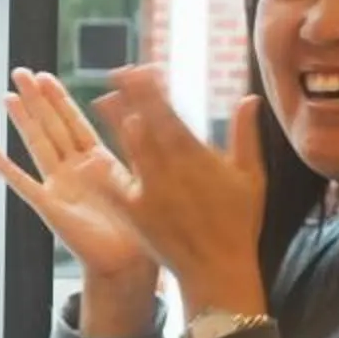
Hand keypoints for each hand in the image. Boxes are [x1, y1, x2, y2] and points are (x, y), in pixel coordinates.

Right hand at [0, 69, 158, 329]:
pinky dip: (7, 169)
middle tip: (20, 71)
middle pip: (51, 126)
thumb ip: (134, 148)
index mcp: (97, 161)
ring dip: (22, 121)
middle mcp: (73, 170)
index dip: (59, 99)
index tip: (46, 76)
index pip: (74, 122)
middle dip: (36, 99)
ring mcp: (58, 186)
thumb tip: (138, 114)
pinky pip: (24, 184)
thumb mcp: (141, 180)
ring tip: (7, 96)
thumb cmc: (140, 228)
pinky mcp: (50, 207)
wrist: (128, 263)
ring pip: (37, 145)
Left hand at [93, 69, 272, 319]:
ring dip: (117, 124)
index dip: (154, 92)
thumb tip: (249, 99)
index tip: (142, 69)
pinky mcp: (138, 214)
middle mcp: (173, 171)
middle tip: (117, 72)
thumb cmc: (239, 222)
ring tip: (102, 100)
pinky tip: (87, 158)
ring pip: (131, 150)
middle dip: (133, 98)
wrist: (219, 268)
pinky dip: (102, 174)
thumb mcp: (251, 177)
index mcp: (199, 158)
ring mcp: (153, 192)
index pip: (171, 116)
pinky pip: (116, 190)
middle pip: (148, 126)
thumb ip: (246, 136)